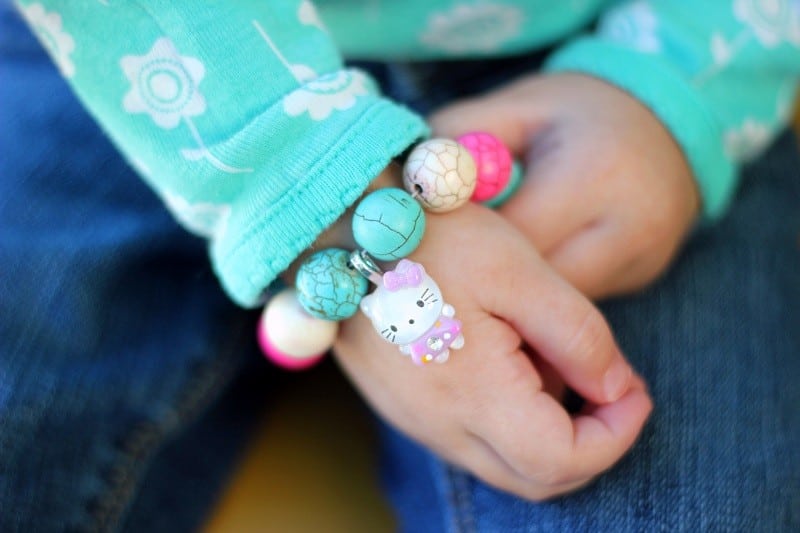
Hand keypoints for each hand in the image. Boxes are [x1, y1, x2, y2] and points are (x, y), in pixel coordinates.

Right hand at [333, 202, 651, 499]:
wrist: (343, 223)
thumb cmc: (434, 235)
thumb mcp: (521, 271)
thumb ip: (579, 337)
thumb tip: (616, 388)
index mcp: (472, 394)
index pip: (563, 460)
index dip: (617, 435)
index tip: (635, 389)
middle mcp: (439, 424)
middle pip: (535, 479)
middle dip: (590, 444)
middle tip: (610, 386)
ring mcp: (415, 419)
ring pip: (503, 462)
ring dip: (548, 429)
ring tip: (551, 355)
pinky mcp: (402, 404)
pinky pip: (469, 436)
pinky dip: (509, 418)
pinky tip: (508, 356)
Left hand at [430, 73, 699, 299]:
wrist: (667, 122)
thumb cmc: (577, 110)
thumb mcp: (518, 107)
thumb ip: (461, 136)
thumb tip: (404, 181)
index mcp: (593, 175)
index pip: (511, 239)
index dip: (465, 250)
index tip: (426, 251)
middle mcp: (626, 228)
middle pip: (535, 288)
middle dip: (484, 286)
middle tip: (439, 282)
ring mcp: (639, 261)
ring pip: (553, 306)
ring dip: (511, 301)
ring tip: (471, 284)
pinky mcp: (640, 278)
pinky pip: (573, 302)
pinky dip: (538, 300)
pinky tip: (510, 286)